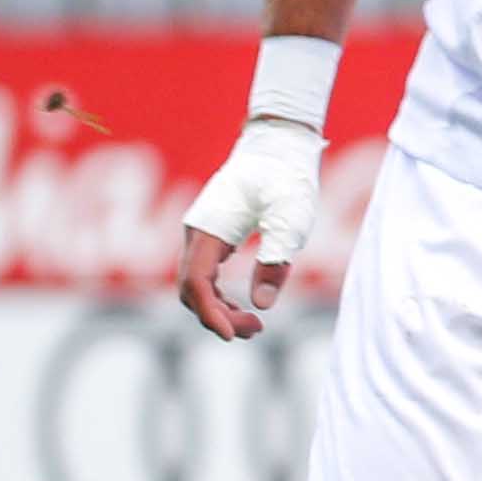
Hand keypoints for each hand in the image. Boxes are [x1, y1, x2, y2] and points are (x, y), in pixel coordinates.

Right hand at [174, 113, 323, 339]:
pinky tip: (242, 306)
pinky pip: (204, 274)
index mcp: (208, 228)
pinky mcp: (212, 235)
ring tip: (255, 326)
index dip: (209, 312)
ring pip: (196, 284)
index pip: (195, 281)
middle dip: (217, 316)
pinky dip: (219, 295)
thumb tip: (262, 304)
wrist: (279, 145)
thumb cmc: (286, 178)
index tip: (232, 335)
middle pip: (190, 288)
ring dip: (218, 309)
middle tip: (257, 330)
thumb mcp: (291, 220)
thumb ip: (277, 260)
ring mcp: (201, 234)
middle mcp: (196, 233)